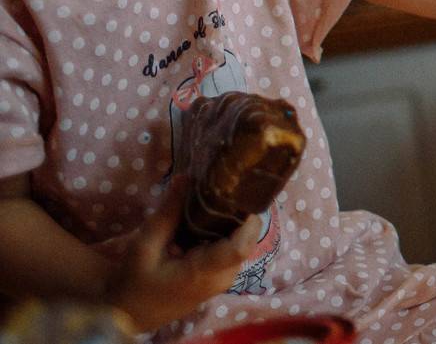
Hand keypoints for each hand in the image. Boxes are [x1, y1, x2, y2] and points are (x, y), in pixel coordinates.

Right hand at [103, 178, 259, 331]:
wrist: (132, 314)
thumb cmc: (136, 282)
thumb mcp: (144, 246)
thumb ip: (168, 214)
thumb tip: (187, 177)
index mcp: (206, 272)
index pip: (243, 245)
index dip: (247, 217)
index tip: (236, 191)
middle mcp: (224, 276)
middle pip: (246, 237)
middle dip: (237, 211)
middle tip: (220, 187)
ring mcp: (226, 277)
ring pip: (241, 239)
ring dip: (229, 219)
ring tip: (211, 198)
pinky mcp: (222, 275)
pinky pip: (231, 246)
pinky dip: (222, 230)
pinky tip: (206, 217)